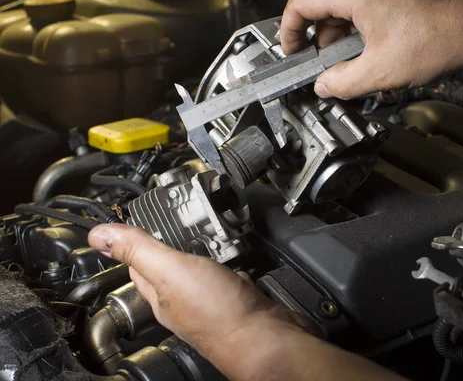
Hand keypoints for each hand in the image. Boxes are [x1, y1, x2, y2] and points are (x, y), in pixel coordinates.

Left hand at [88, 225, 313, 362]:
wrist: (266, 338)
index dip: (134, 243)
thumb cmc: (219, 313)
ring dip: (198, 252)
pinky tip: (231, 257)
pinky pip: (226, 278)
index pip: (138, 265)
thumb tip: (98, 234)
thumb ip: (138, 250)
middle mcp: (183, 301)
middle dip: (168, 244)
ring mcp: (211, 301)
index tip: (134, 221)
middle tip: (169, 221)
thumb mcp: (170, 271)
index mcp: (160, 295)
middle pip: (169, 267)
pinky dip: (225, 264)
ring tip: (199, 232)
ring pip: (198, 271)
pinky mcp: (237, 300)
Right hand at [281, 0, 462, 99]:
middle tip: (322, 66)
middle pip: (321, 6)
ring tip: (351, 66)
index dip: (289, 30)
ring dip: (338, 38)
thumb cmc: (441, 38)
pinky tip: (369, 54)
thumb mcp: (380, 72)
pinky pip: (362, 9)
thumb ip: (342, 82)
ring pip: (342, 9)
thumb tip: (324, 86)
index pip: (301, 2)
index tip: (292, 50)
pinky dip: (357, 32)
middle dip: (317, 40)